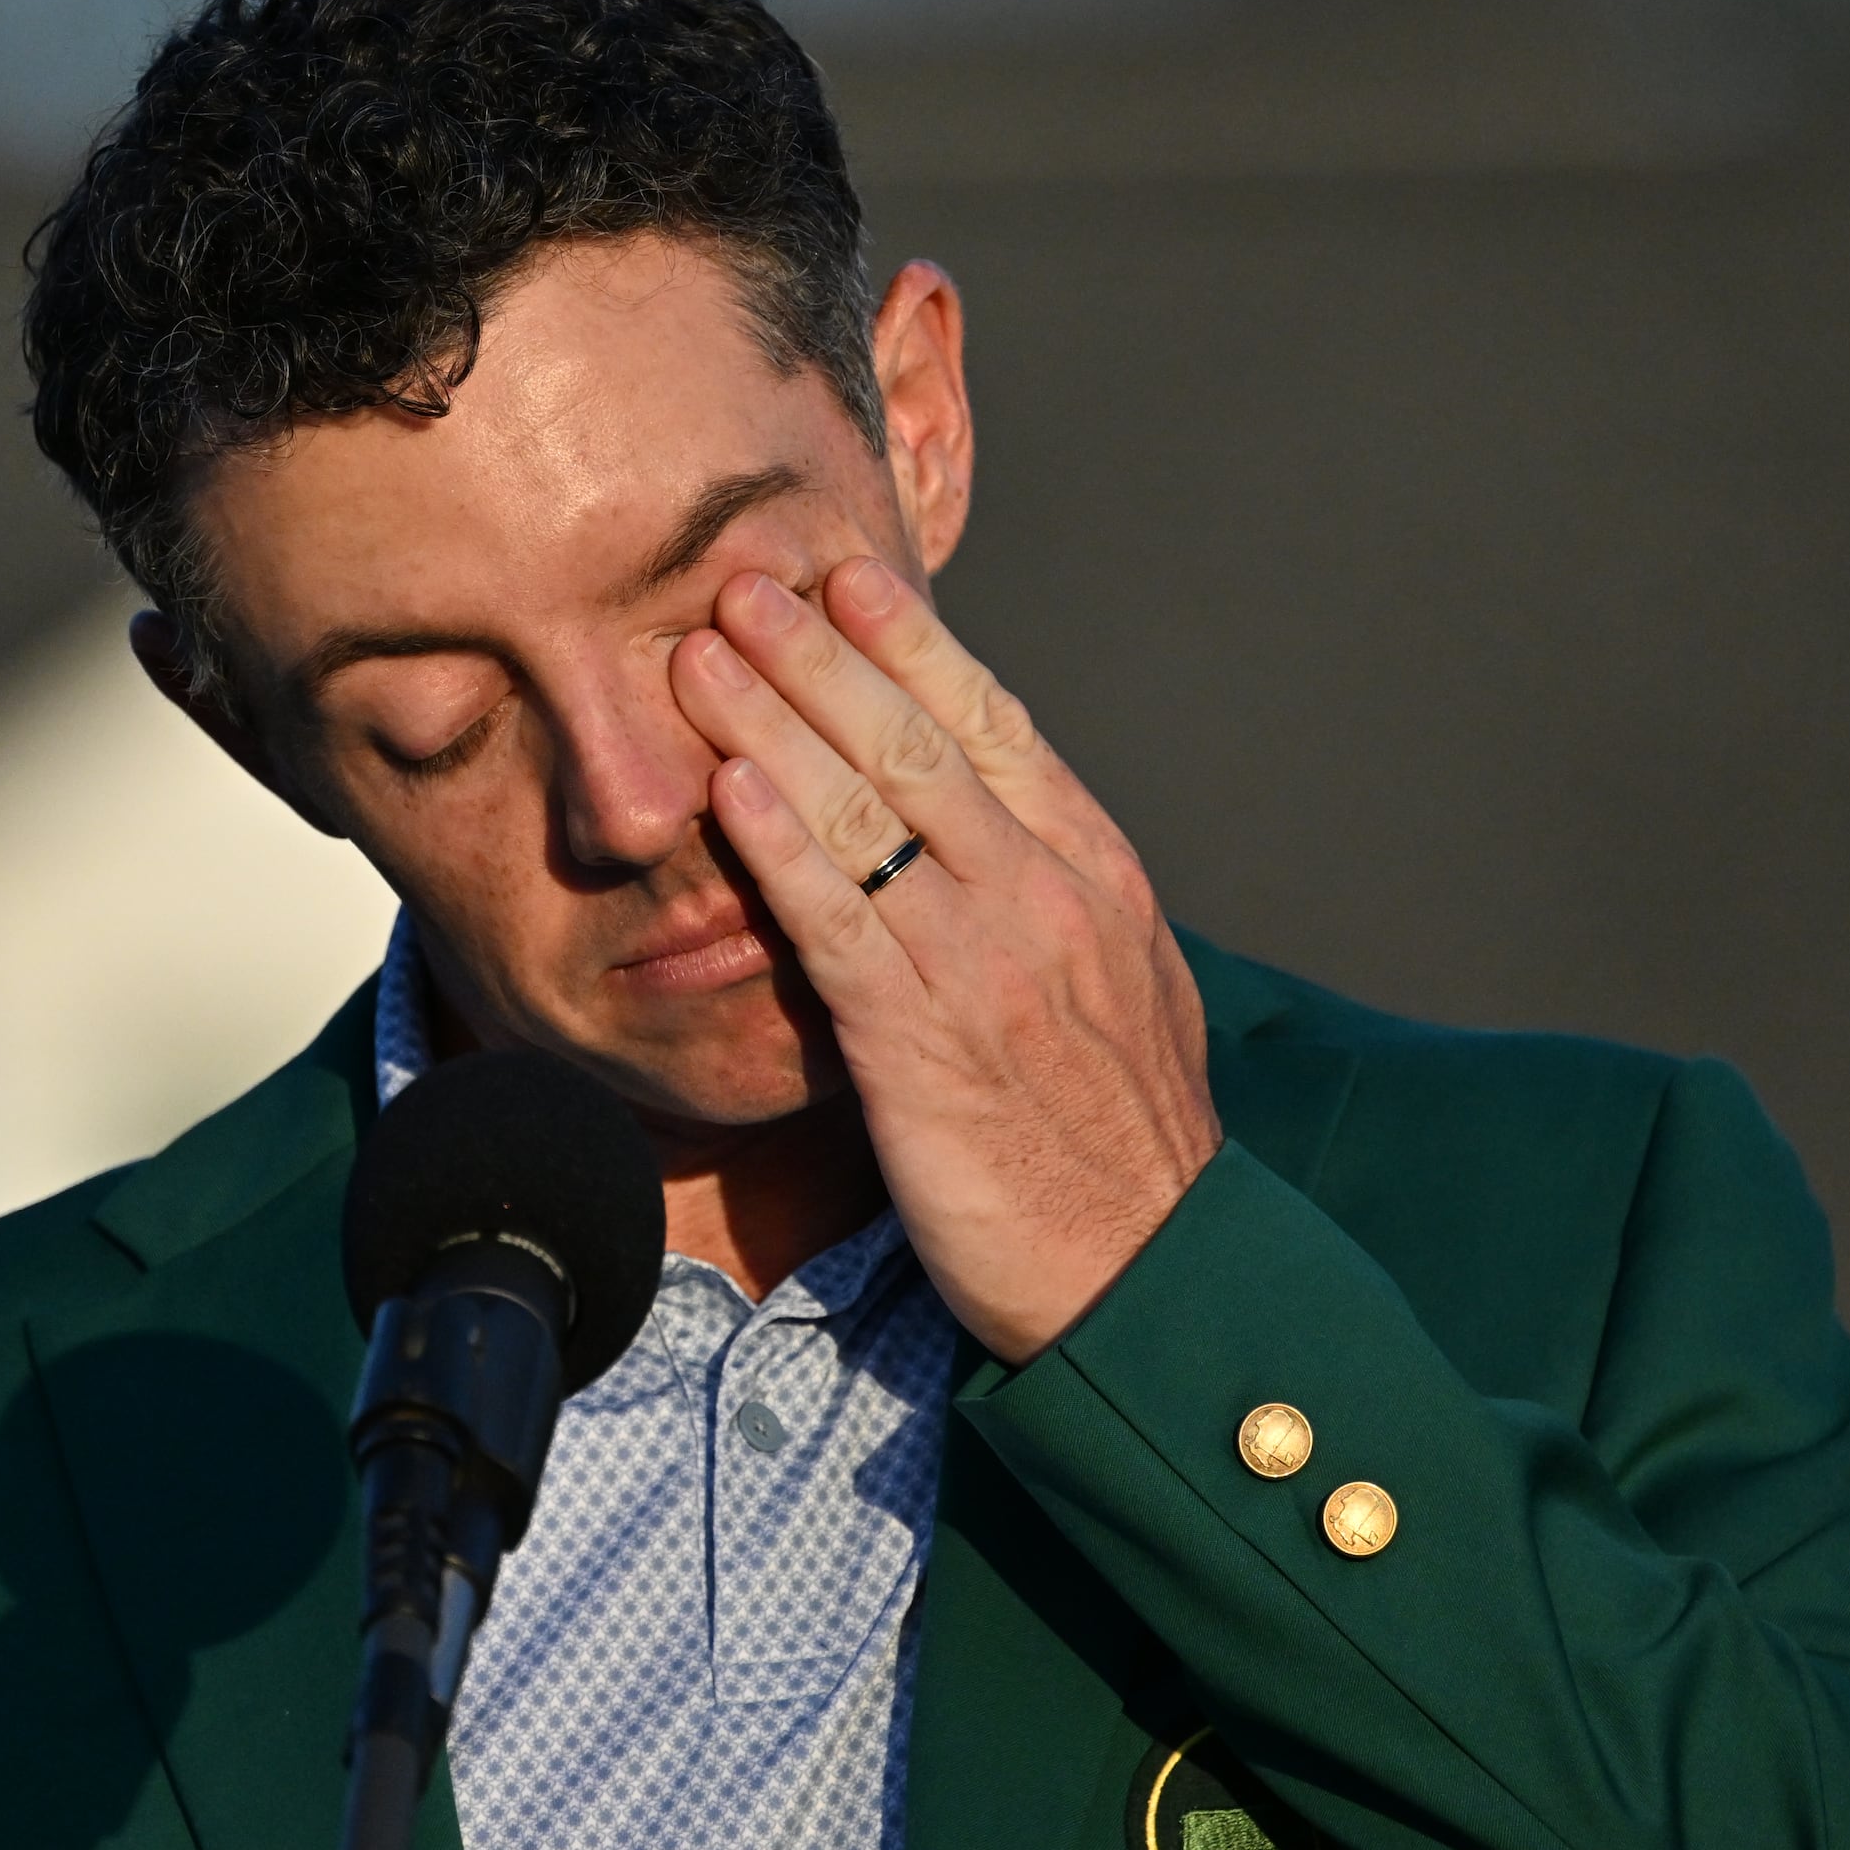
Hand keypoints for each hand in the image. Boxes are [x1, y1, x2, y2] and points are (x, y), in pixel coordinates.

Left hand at [671, 558, 1217, 1364]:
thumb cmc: (1117, 1144)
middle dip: (821, 654)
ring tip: (701, 655)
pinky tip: (728, 792)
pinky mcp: (921, 1042)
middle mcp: (1045, 895)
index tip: (849, 580)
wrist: (1148, 1269)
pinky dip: (779, 847)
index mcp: (1096, 872)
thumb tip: (1001, 838)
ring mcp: (984, 963)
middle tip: (745, 584)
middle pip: (917, 742)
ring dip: (773, 722)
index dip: (913, 645)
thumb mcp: (1120, 990)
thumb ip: (1057, 903)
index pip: (995, 726)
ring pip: (864, 811)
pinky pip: (835, 922)